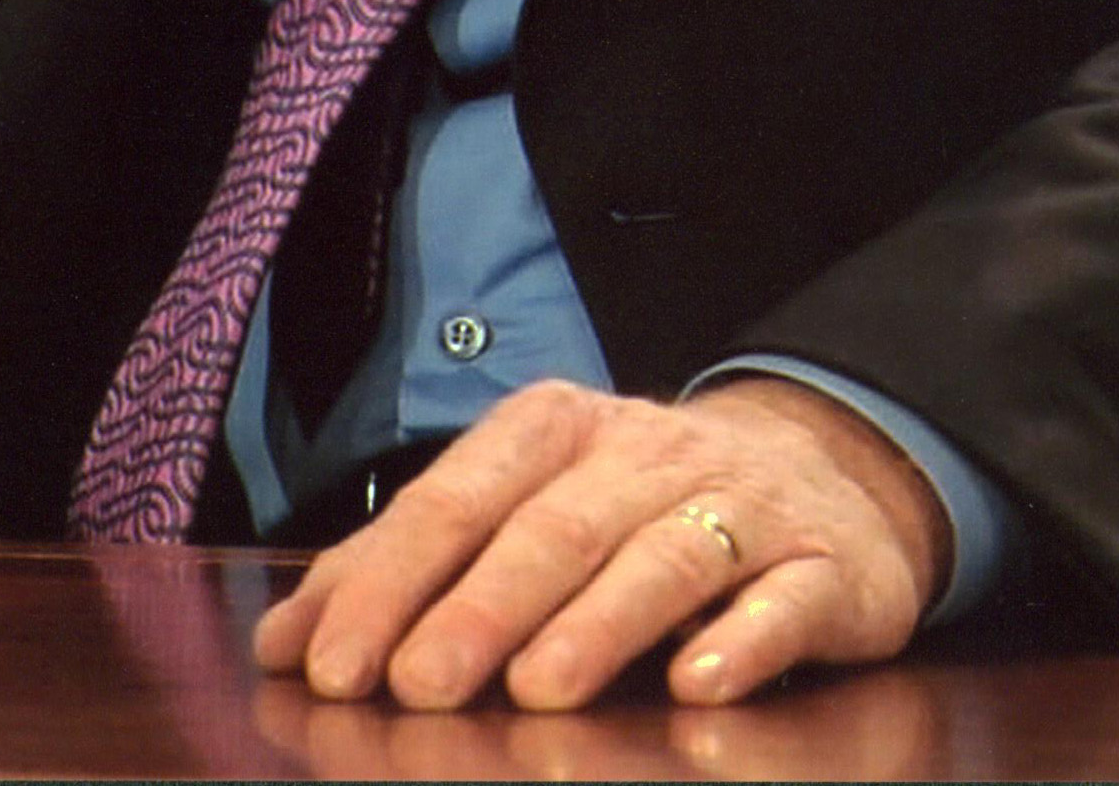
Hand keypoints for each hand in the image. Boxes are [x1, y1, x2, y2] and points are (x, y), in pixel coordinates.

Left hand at [251, 375, 947, 713]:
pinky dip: (743, 640)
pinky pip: (783, 600)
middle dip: (479, 608)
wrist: (832, 473)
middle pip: (554, 528)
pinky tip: (700, 684)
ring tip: (538, 689)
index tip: (333, 663)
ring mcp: (743, 506)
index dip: (391, 578)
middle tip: (415, 686)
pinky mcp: (825, 569)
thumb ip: (411, 568)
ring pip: (664, 559)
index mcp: (558, 430)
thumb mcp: (527, 505)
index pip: (459, 498)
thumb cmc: (641, 503)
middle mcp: (648, 452)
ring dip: (597, 625)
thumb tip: (286, 644)